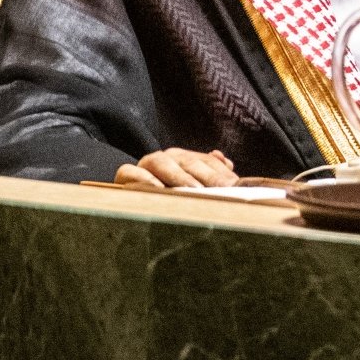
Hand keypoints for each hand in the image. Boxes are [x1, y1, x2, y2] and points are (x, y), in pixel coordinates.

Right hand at [116, 148, 237, 187]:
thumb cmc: (171, 198)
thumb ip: (213, 175)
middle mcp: (167, 157)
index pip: (207, 161)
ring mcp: (145, 165)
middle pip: (187, 162)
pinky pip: (130, 172)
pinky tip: (159, 189)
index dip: (221, 172)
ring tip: (193, 190)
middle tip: (221, 189)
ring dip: (178, 176)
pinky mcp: (124, 175)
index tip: (235, 185)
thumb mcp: (196, 188)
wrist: (133, 202)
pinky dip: (143, 178)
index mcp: (185, 158)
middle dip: (206, 175)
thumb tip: (228, 163)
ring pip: (161, 163)